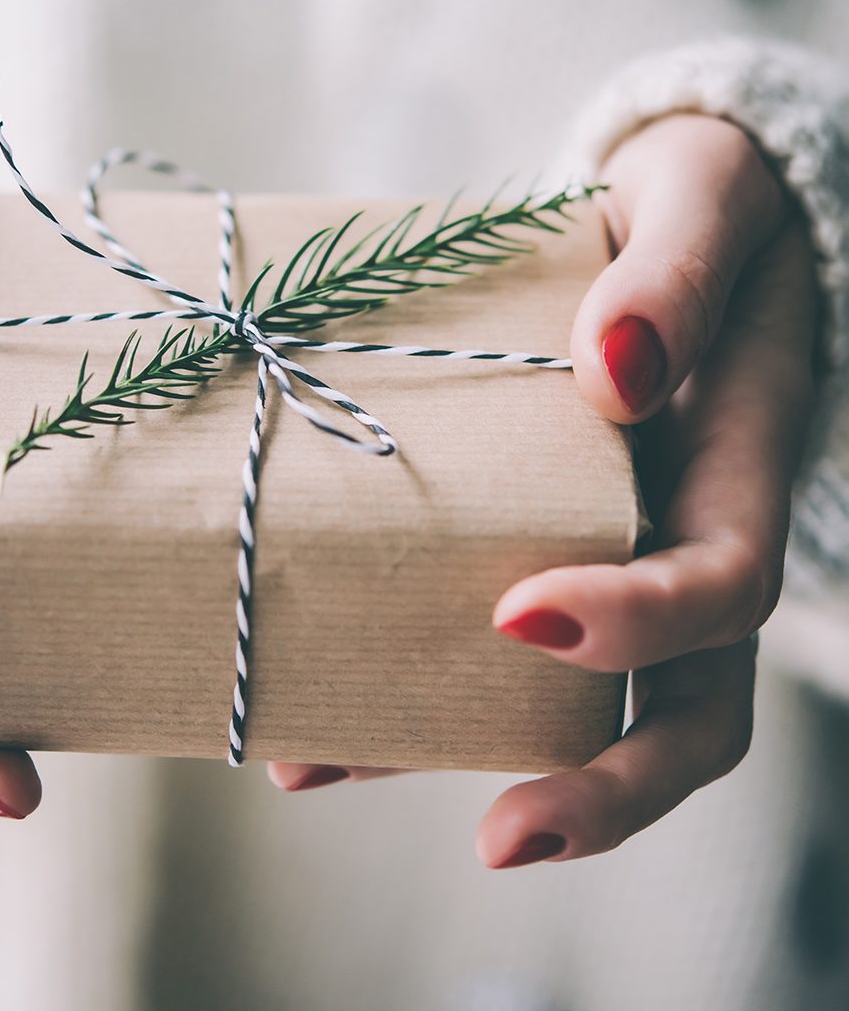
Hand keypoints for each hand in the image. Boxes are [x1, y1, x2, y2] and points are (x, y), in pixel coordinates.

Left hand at [269, 114, 816, 865]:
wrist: (671, 226)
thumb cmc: (698, 207)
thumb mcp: (701, 201)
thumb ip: (678, 274)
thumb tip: (619, 370)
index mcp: (736, 467)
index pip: (722, 583)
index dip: (643, 620)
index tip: (522, 611)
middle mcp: (678, 538)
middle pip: (681, 710)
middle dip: (601, 788)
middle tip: (501, 840)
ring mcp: (608, 557)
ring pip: (564, 703)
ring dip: (453, 752)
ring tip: (317, 766)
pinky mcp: (534, 544)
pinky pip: (481, 642)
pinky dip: (403, 685)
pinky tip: (306, 698)